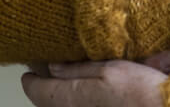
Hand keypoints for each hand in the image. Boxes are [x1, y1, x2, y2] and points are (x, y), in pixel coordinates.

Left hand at [21, 60, 165, 106]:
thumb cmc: (139, 91)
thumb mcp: (109, 69)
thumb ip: (78, 69)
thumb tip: (53, 67)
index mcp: (68, 97)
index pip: (36, 89)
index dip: (31, 79)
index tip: (29, 71)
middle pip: (46, 101)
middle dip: (44, 87)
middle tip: (46, 73)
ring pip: (59, 106)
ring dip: (58, 96)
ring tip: (63, 82)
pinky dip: (72, 100)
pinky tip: (83, 93)